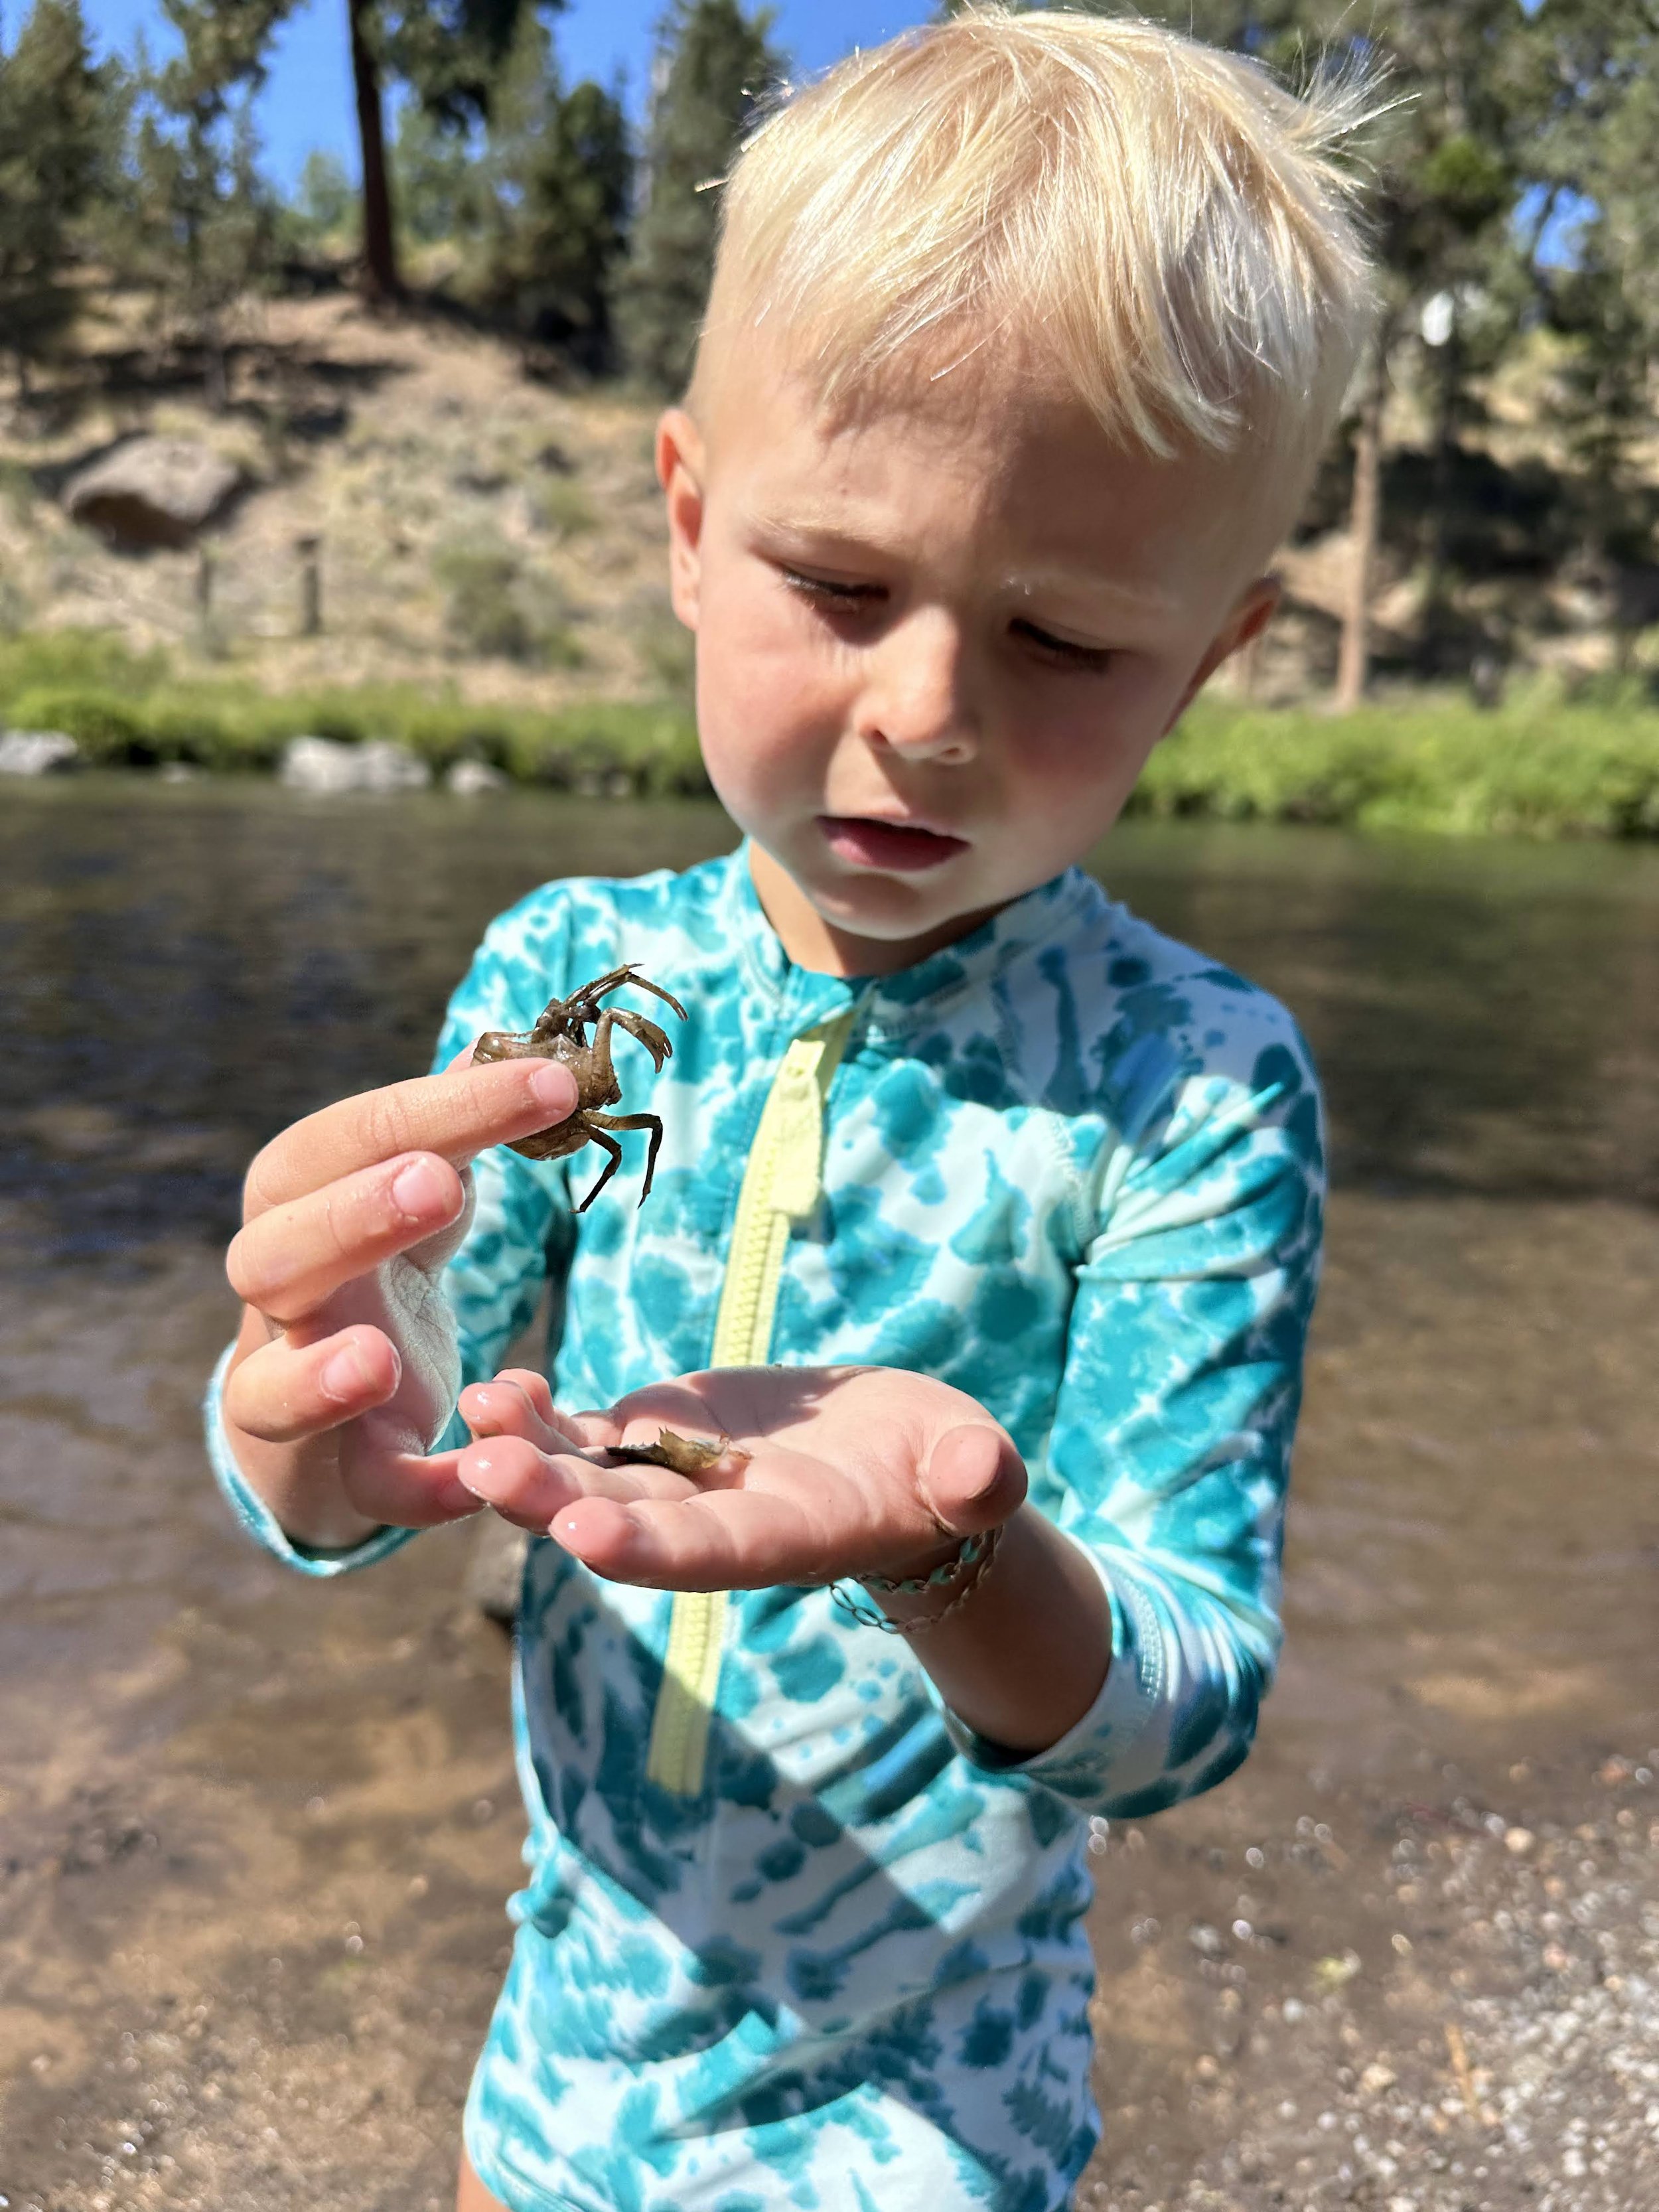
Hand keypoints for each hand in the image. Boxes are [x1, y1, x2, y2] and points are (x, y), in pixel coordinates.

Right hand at [220, 1050, 575, 1532]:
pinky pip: (366, 1488)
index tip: (550, 1083)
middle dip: (351, 1219)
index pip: (340, 1141)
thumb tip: (530, 1044)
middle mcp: (280, 1296)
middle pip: (273, 1255)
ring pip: (272, 1389)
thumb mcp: (414, 1185)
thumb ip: (458, 1125)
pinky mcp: (343, 1471)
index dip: (434, 1109)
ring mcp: (294, 1390)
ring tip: (380, 1357)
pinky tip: (476, 1482)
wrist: (325, 1401)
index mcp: (297, 1203)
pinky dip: (416, 1491)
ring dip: (322, 1375)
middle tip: (437, 1183)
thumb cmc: (381, 1260)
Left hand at [455, 1365, 1027, 1590]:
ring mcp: (677, 1484)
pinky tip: (491, 1392)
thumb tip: (983, 1477)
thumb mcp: (970, 1471)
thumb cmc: (947, 1470)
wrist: (899, 1461)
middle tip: (487, 1471)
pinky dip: (538, 1421)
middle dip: (554, 1501)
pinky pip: (583, 1437)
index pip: (713, 1554)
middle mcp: (715, 1525)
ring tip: (478, 1410)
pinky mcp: (656, 1441)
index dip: (652, 1548)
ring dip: (526, 1456)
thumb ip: (973, 1480)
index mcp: (788, 1539)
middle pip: (626, 1521)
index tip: (585, 1538)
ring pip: (586, 1478)